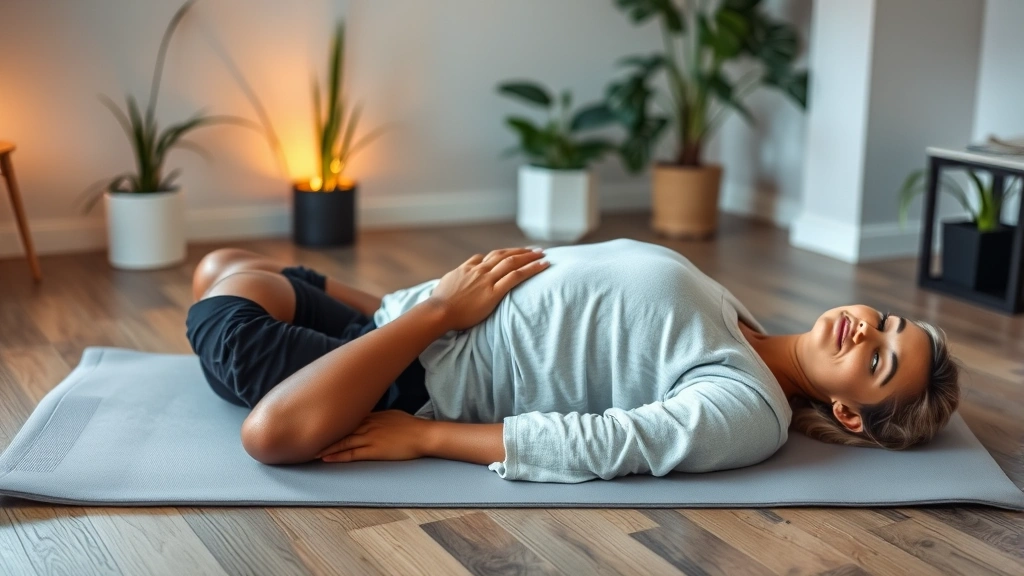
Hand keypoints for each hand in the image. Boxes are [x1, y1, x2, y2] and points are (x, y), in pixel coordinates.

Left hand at [316, 410, 432, 462]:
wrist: (423, 434)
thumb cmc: (411, 425)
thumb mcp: (391, 415)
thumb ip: (376, 417)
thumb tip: (366, 417)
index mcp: (371, 415)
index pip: (345, 417)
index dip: (329, 421)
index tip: (314, 422)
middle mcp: (367, 424)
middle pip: (339, 428)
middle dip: (322, 432)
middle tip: (304, 435)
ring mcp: (369, 437)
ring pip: (342, 441)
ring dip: (324, 445)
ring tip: (308, 449)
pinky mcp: (374, 450)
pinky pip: (351, 453)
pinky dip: (337, 455)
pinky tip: (325, 457)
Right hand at [429, 247, 548, 331]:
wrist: (438, 311)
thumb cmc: (440, 302)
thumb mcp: (448, 282)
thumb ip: (459, 274)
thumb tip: (464, 270)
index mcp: (469, 268)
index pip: (489, 257)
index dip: (505, 254)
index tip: (515, 253)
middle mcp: (480, 270)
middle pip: (504, 255)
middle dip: (521, 251)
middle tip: (535, 250)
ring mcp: (487, 280)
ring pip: (512, 262)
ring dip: (530, 256)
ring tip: (543, 254)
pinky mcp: (493, 292)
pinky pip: (516, 276)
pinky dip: (531, 269)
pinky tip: (543, 266)